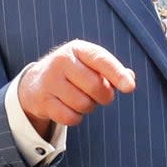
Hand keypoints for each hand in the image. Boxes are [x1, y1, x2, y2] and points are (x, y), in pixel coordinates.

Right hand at [18, 39, 135, 135]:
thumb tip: (130, 78)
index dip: (117, 74)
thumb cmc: (73, 74)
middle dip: (104, 96)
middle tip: (98, 94)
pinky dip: (74, 117)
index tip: (130, 88)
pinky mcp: (43, 100)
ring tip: (78, 98)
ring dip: (87, 107)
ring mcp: (50, 80)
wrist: (37, 82)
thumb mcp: (90, 65)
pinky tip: (67, 107)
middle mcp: (61, 61)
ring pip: (84, 104)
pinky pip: (70, 117)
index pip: (101, 60)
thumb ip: (111, 71)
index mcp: (78, 49)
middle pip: (96, 87)